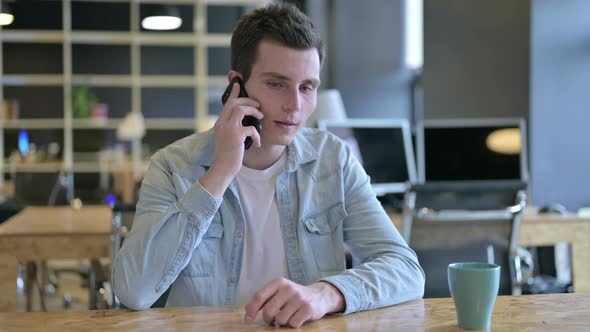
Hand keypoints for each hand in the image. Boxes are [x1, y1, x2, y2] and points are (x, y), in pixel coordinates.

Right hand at [200, 82, 262, 196]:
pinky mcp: (236, 136)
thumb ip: (233, 128)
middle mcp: (222, 123)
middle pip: (235, 103)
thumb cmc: (227, 155)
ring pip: (241, 109)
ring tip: (261, 116)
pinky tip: (258, 142)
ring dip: (253, 110)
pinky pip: (251, 128)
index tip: (238, 84)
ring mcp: (228, 129)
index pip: (227, 103)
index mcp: (220, 123)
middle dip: (248, 101)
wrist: (223, 168)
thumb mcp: (227, 138)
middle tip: (258, 105)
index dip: (234, 93)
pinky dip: (257, 134)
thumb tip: (245, 122)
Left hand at [243, 278, 344, 327]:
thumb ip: (264, 299)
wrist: (319, 295)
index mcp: (279, 282)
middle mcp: (289, 288)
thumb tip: (246, 309)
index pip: (259, 296)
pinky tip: (297, 318)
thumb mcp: (279, 292)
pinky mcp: (308, 308)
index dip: (251, 310)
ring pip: (280, 319)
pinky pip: (293, 324)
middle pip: (268, 311)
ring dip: (282, 322)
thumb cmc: (294, 296)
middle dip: (268, 319)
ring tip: (288, 316)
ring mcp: (299, 298)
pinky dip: (293, 324)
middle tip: (273, 320)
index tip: (247, 320)